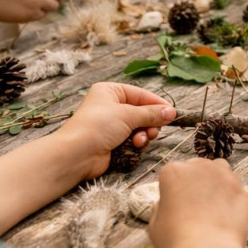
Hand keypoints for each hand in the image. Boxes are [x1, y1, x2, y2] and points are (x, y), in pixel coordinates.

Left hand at [55, 83, 175, 179]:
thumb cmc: (97, 127)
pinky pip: (133, 139)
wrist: (75, 155)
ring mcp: (111, 125)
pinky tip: (135, 146)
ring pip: (139, 127)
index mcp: (111, 92)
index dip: (157, 103)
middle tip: (155, 130)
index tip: (171, 112)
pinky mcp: (112, 142)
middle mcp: (111, 106)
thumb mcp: (128, 115)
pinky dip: (137, 142)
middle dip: (150, 122)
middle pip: (142, 112)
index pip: (141, 94)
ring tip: (141, 139)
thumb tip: (172, 112)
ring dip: (144, 133)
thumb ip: (152, 113)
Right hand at [149, 159, 247, 247]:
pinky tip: (226, 211)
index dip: (172, 189)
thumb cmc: (175, 239)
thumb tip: (163, 204)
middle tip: (194, 205)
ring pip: (218, 169)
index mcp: (173, 172)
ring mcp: (222, 175)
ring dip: (214, 180)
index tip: (174, 204)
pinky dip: (229, 194)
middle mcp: (198, 166)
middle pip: (196, 167)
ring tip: (212, 203)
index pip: (171, 173)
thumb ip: (159, 208)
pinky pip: (233, 185)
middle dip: (194, 181)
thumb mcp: (155, 225)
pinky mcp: (239, 187)